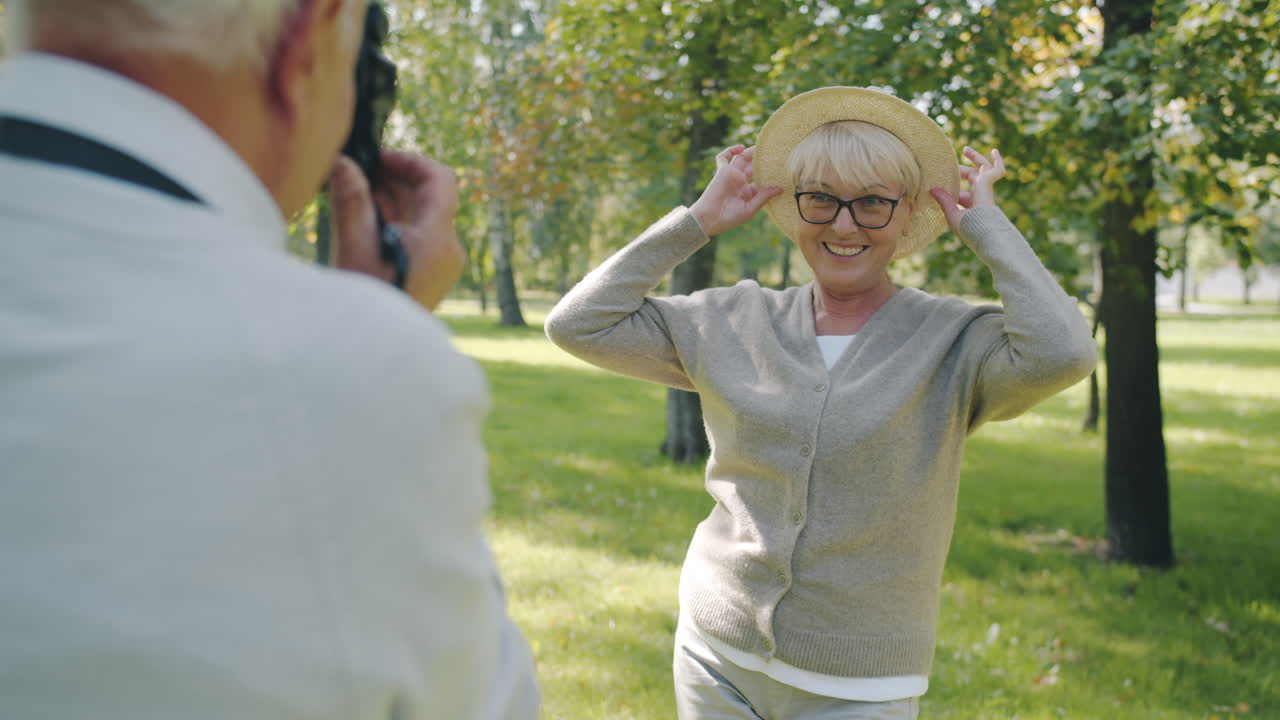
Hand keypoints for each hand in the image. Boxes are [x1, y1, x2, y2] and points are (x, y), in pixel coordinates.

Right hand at [329, 151, 463, 310]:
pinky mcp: (433, 275)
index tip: (379, 158)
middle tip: (359, 172)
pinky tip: (366, 220)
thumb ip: (351, 198)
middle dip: (394, 180)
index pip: (440, 179)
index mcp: (438, 238)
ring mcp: (444, 264)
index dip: (410, 162)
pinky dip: (395, 223)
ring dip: (392, 201)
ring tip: (356, 193)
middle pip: (429, 197)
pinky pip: (419, 237)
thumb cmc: (366, 298)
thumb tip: (343, 162)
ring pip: (422, 217)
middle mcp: (450, 249)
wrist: (377, 350)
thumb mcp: (354, 244)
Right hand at [689, 145, 782, 237]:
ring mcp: (731, 176)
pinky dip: (730, 150)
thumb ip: (764, 197)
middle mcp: (741, 182)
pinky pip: (724, 157)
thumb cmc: (730, 218)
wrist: (710, 219)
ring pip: (742, 159)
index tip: (782, 169)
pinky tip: (740, 148)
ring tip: (761, 147)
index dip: (770, 174)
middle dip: (762, 159)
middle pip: (753, 166)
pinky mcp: (722, 171)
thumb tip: (780, 188)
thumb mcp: (750, 209)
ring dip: (751, 152)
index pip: (762, 179)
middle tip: (774, 152)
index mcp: (748, 192)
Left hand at [929, 146, 1005, 232]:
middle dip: (962, 169)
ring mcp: (985, 188)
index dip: (952, 186)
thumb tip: (932, 190)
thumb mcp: (952, 214)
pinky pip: (997, 170)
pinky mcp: (988, 183)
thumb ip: (944, 201)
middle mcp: (979, 195)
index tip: (940, 181)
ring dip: (975, 158)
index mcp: (971, 204)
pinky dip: (998, 161)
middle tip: (951, 162)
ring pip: (983, 169)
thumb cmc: (967, 228)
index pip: (963, 192)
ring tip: (965, 149)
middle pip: (972, 177)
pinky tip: (995, 152)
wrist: (981, 230)